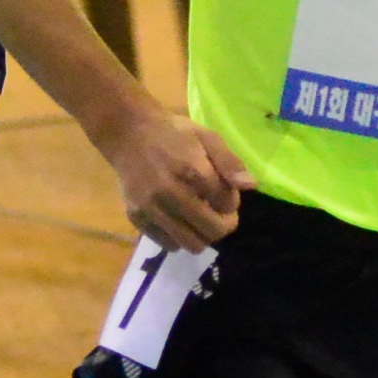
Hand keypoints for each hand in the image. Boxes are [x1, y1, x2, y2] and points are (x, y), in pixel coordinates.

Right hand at [94, 96, 249, 250]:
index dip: (232, 202)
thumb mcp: (206, 136)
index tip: (226, 194)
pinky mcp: (136, 217)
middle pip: (212, 229)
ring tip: (201, 220)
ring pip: (191, 243)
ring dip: (203, 235)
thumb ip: (229, 162)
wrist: (127, 133)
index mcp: (191, 169)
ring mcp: (151, 208)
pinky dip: (179, 238)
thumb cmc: (172, 133)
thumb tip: (250, 186)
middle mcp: (170, 192)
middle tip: (220, 214)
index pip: (226, 203)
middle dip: (224, 224)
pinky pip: (167, 244)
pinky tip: (180, 222)